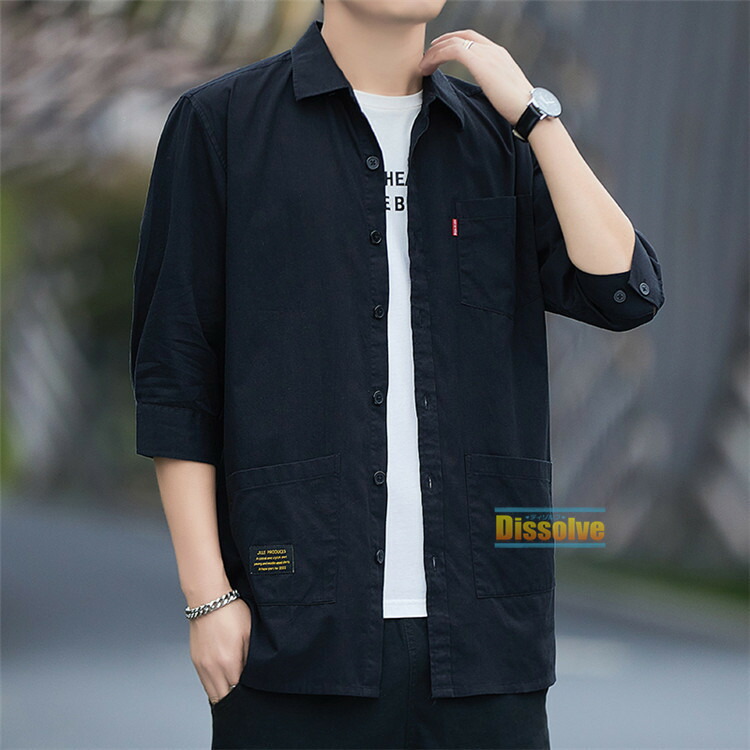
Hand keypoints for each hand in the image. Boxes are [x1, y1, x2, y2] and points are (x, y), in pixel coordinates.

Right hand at [189, 596, 250, 703]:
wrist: (208, 600)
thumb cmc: (231, 612)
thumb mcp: (249, 633)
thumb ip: (250, 658)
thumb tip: (251, 675)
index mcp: (228, 662)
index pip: (238, 691)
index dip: (246, 693)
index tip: (253, 690)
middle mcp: (212, 668)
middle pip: (223, 697)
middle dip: (233, 698)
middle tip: (244, 694)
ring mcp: (202, 666)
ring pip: (212, 692)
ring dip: (223, 693)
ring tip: (234, 689)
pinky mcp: (196, 661)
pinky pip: (205, 682)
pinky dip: (214, 685)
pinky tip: (223, 679)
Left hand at [418, 29, 532, 126]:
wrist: (529, 109)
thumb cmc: (517, 108)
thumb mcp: (501, 91)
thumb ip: (489, 85)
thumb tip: (479, 95)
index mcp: (499, 55)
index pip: (472, 40)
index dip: (453, 43)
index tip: (439, 54)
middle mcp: (493, 50)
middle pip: (460, 36)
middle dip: (440, 44)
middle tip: (426, 57)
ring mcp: (487, 54)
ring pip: (453, 42)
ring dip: (434, 52)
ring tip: (422, 66)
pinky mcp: (480, 62)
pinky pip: (452, 51)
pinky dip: (436, 57)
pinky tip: (427, 68)